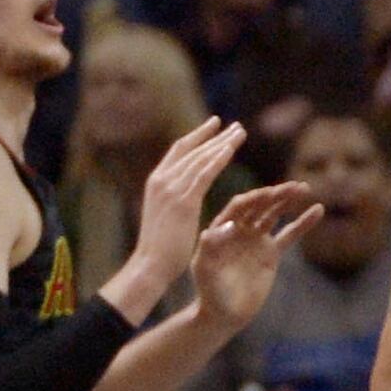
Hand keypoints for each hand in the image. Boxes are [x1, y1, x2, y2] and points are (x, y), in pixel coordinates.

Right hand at [118, 119, 250, 296]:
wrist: (150, 265)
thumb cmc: (161, 247)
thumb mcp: (167, 215)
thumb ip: (177, 199)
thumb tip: (189, 194)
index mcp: (156, 182)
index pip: (179, 151)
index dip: (198, 136)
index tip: (215, 124)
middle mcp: (161, 180)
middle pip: (192, 150)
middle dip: (215, 136)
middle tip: (236, 125)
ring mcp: (170, 189)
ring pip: (200, 158)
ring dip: (221, 143)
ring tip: (240, 131)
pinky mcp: (183, 201)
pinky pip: (204, 174)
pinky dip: (217, 159)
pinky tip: (231, 149)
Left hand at [188, 183, 320, 328]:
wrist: (226, 313)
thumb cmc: (210, 292)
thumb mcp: (205, 270)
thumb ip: (210, 247)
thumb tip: (223, 226)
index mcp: (221, 229)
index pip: (239, 207)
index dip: (254, 199)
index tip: (269, 194)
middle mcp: (239, 230)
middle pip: (259, 206)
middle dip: (276, 195)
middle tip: (294, 186)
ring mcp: (256, 240)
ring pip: (274, 215)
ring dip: (288, 201)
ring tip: (305, 188)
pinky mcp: (271, 253)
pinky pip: (289, 234)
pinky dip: (303, 223)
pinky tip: (318, 210)